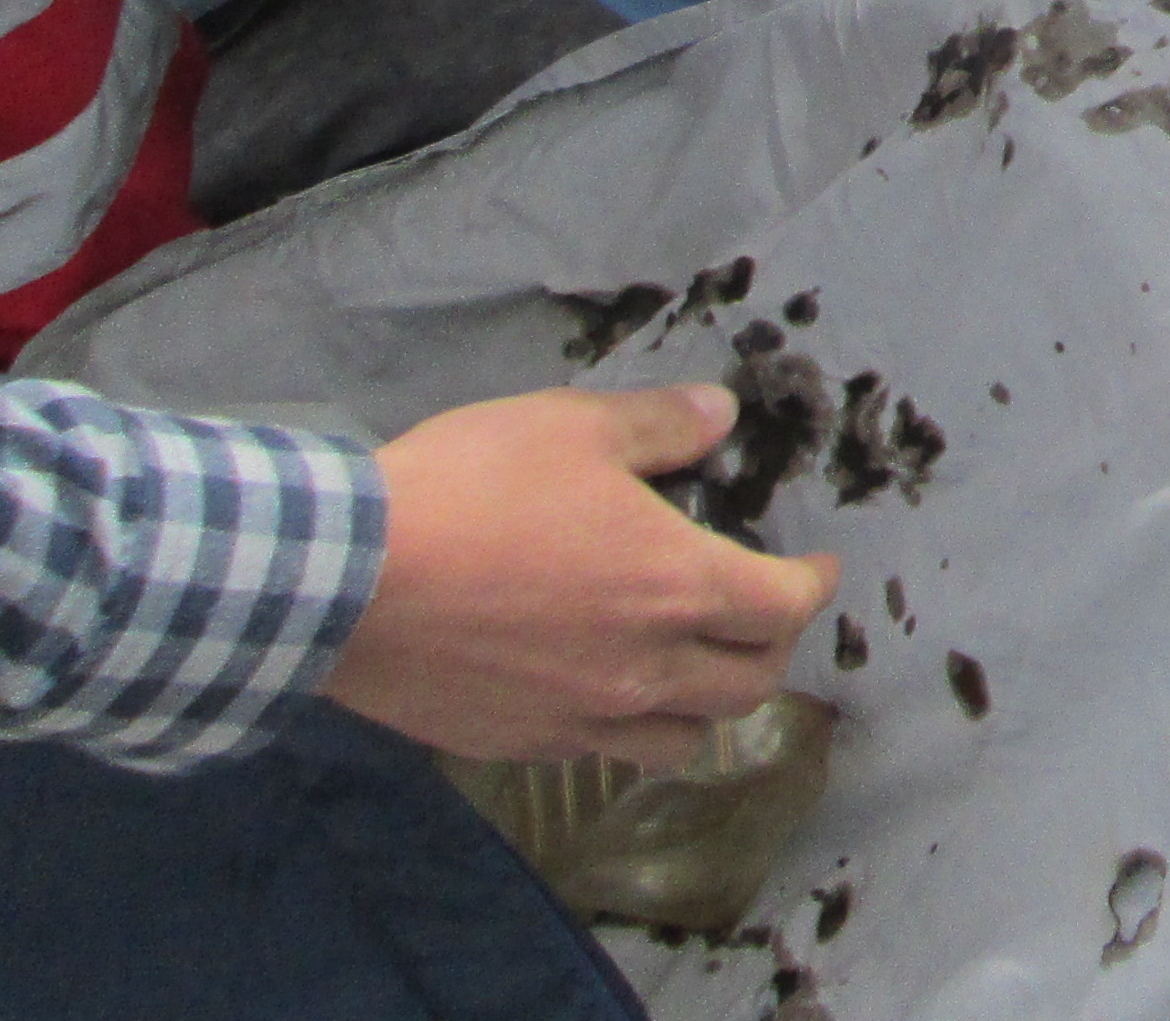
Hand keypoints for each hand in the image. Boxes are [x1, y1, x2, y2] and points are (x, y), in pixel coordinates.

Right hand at [324, 385, 839, 767]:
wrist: (352, 581)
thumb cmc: (474, 489)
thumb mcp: (574, 426)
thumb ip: (660, 425)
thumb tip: (721, 415)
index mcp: (677, 588)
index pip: (782, 608)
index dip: (812, 586)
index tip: (817, 570)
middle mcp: (645, 671)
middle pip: (748, 686)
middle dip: (772, 649)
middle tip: (765, 616)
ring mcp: (582, 720)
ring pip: (681, 740)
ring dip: (705, 705)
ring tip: (696, 669)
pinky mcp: (521, 745)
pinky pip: (602, 754)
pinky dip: (626, 728)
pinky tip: (607, 694)